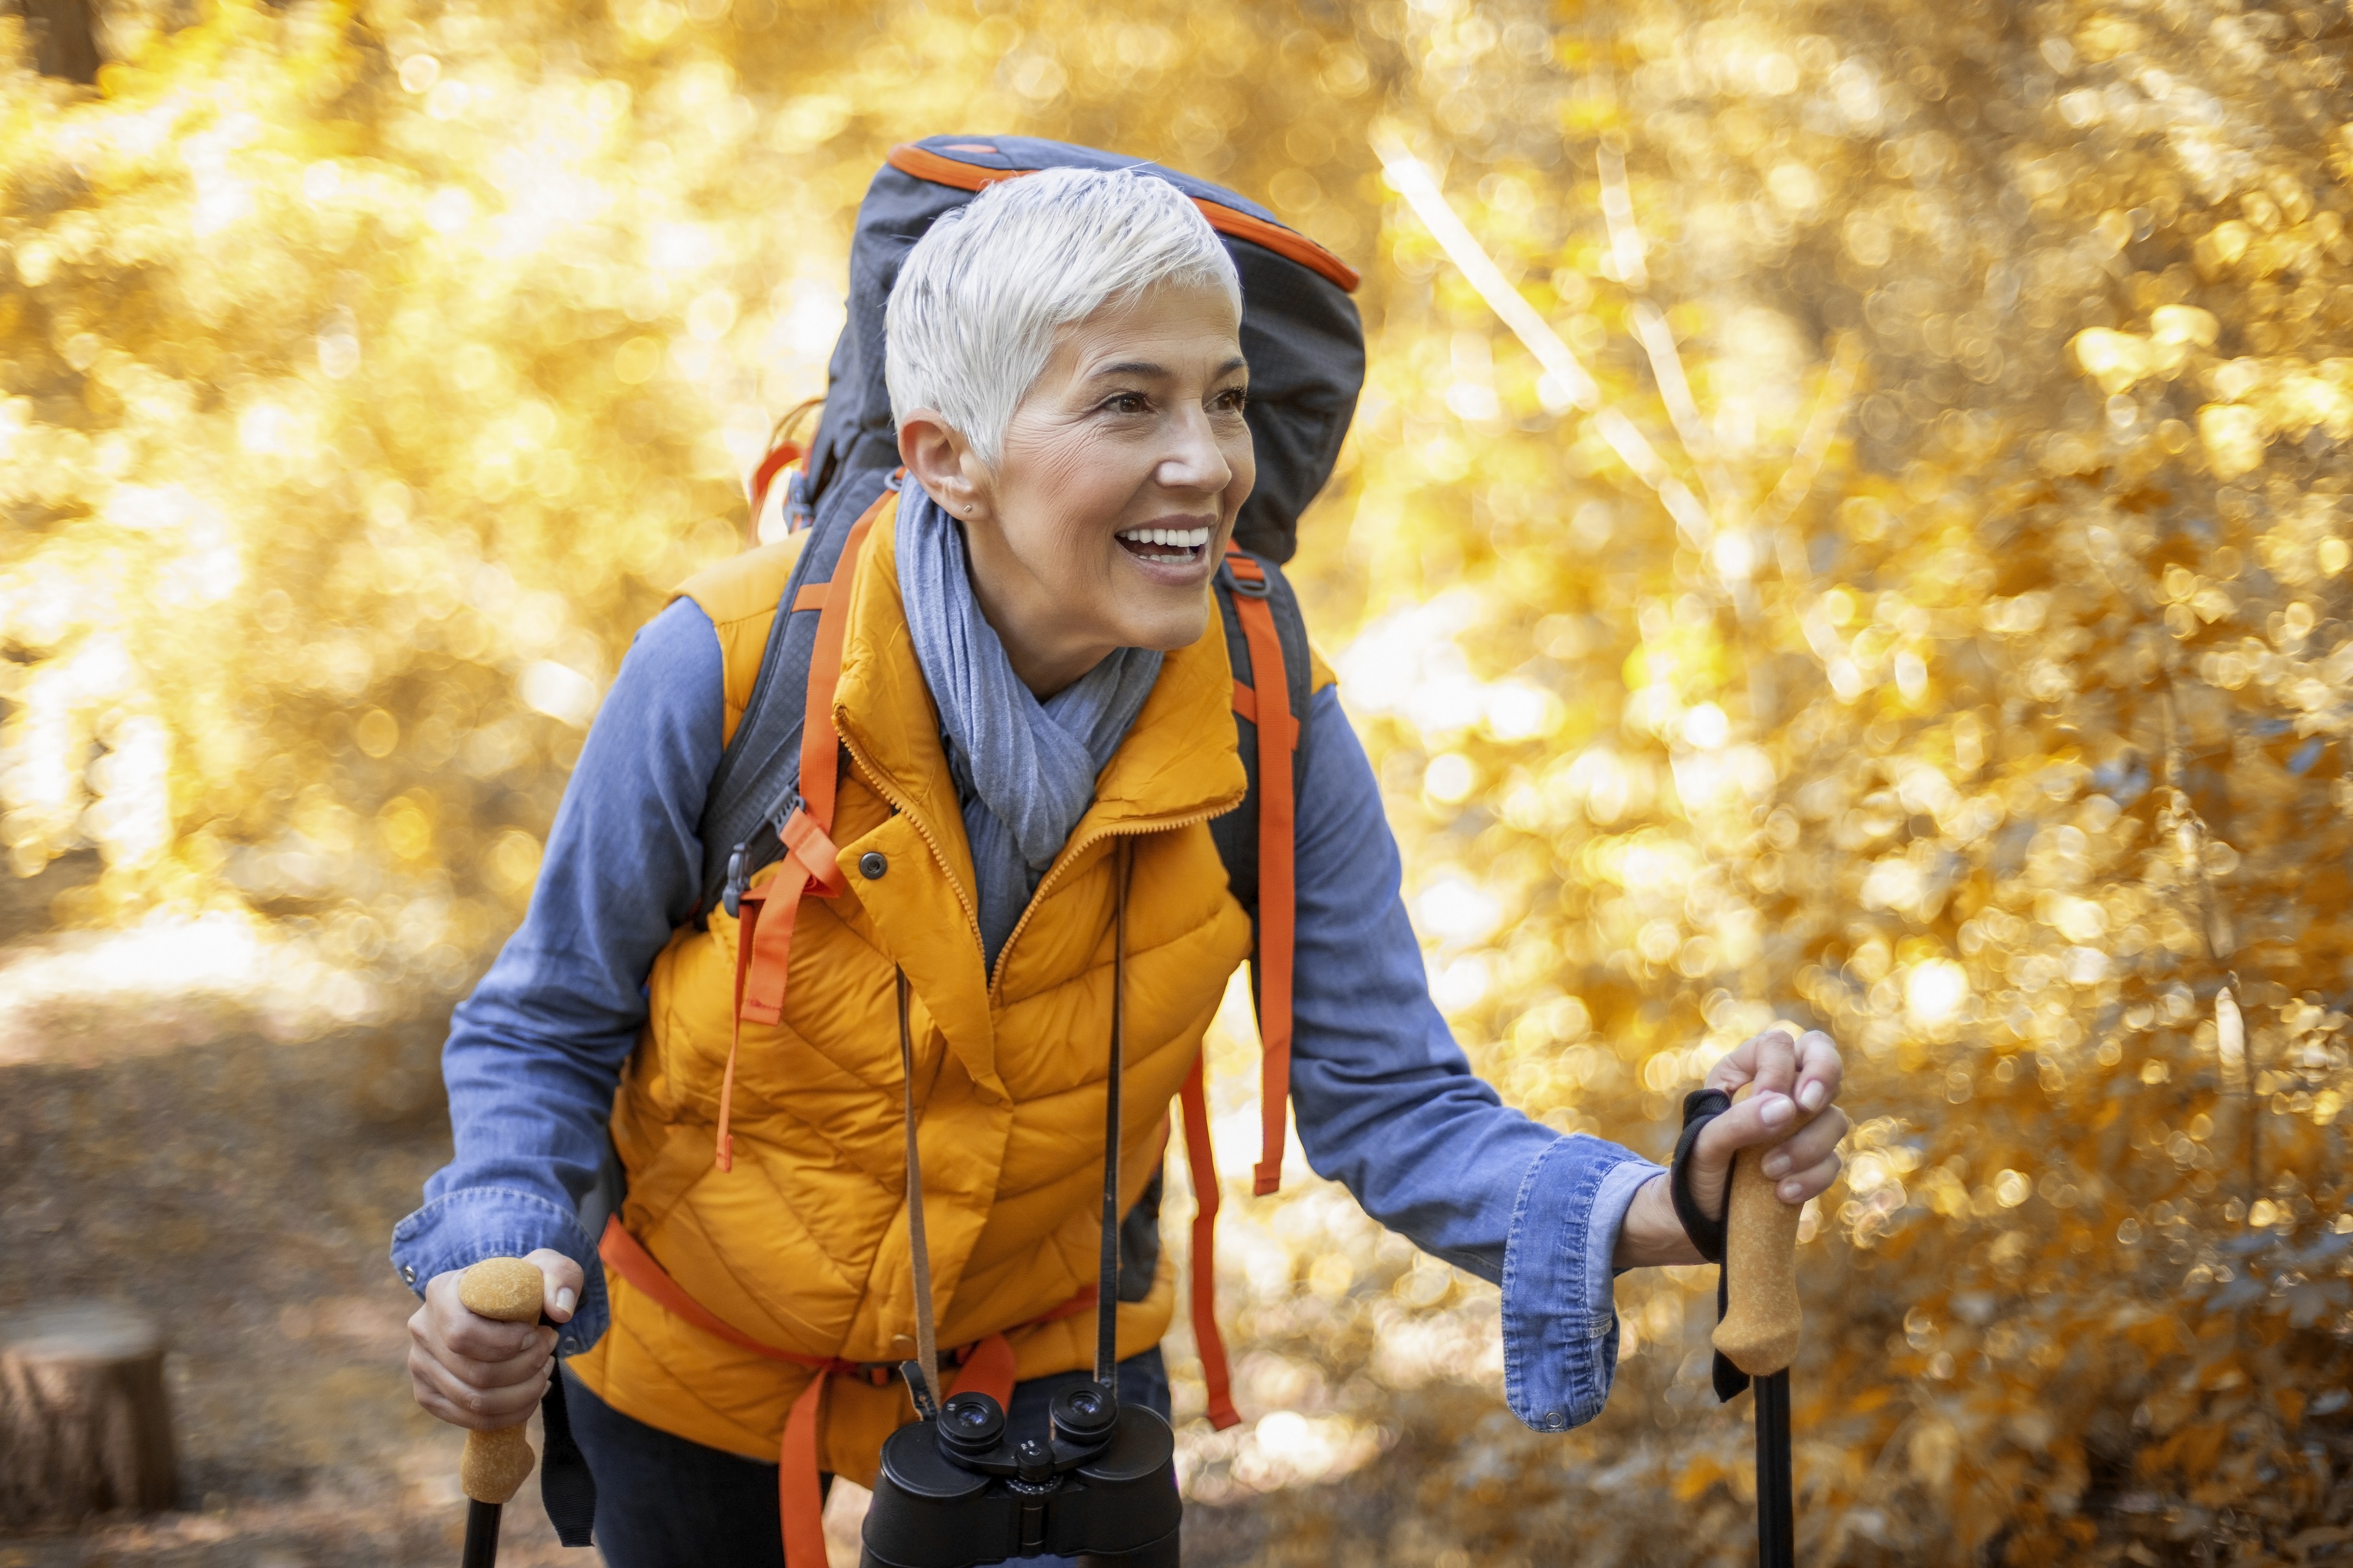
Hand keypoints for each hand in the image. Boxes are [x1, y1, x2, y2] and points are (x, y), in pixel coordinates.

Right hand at [406, 1248, 581, 1430]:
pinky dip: (510, 1414)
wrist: (504, 1306)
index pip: (462, 1333)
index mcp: (441, 1291)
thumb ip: (559, 1277)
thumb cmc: (522, 1286)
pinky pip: (470, 1419)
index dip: (506, 1343)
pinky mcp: (428, 1395)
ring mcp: (420, 1366)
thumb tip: (560, 1311)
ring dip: (522, 1393)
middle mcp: (422, 1329)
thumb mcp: (546, 1269)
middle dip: (525, 1368)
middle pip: (475, 1372)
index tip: (537, 1334)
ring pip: (474, 1400)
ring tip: (544, 1373)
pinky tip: (531, 1394)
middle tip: (549, 1354)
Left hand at [1613, 1029, 1848, 1267]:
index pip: (1779, 1045)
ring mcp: (1803, 1124)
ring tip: (1769, 1172)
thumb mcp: (1704, 1143)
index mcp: (1746, 1070)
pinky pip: (1833, 1161)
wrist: (1699, 1213)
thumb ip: (1739, 1122)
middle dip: (1824, 1077)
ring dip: (1806, 1146)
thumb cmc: (1696, 1166)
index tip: (1770, 1101)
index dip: (1780, 1070)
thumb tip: (1788, 1108)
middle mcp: (1781, 1089)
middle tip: (1807, 1105)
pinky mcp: (1816, 1159)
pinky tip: (1782, 1194)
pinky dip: (1812, 1178)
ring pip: (1834, 1118)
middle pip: (1824, 1058)